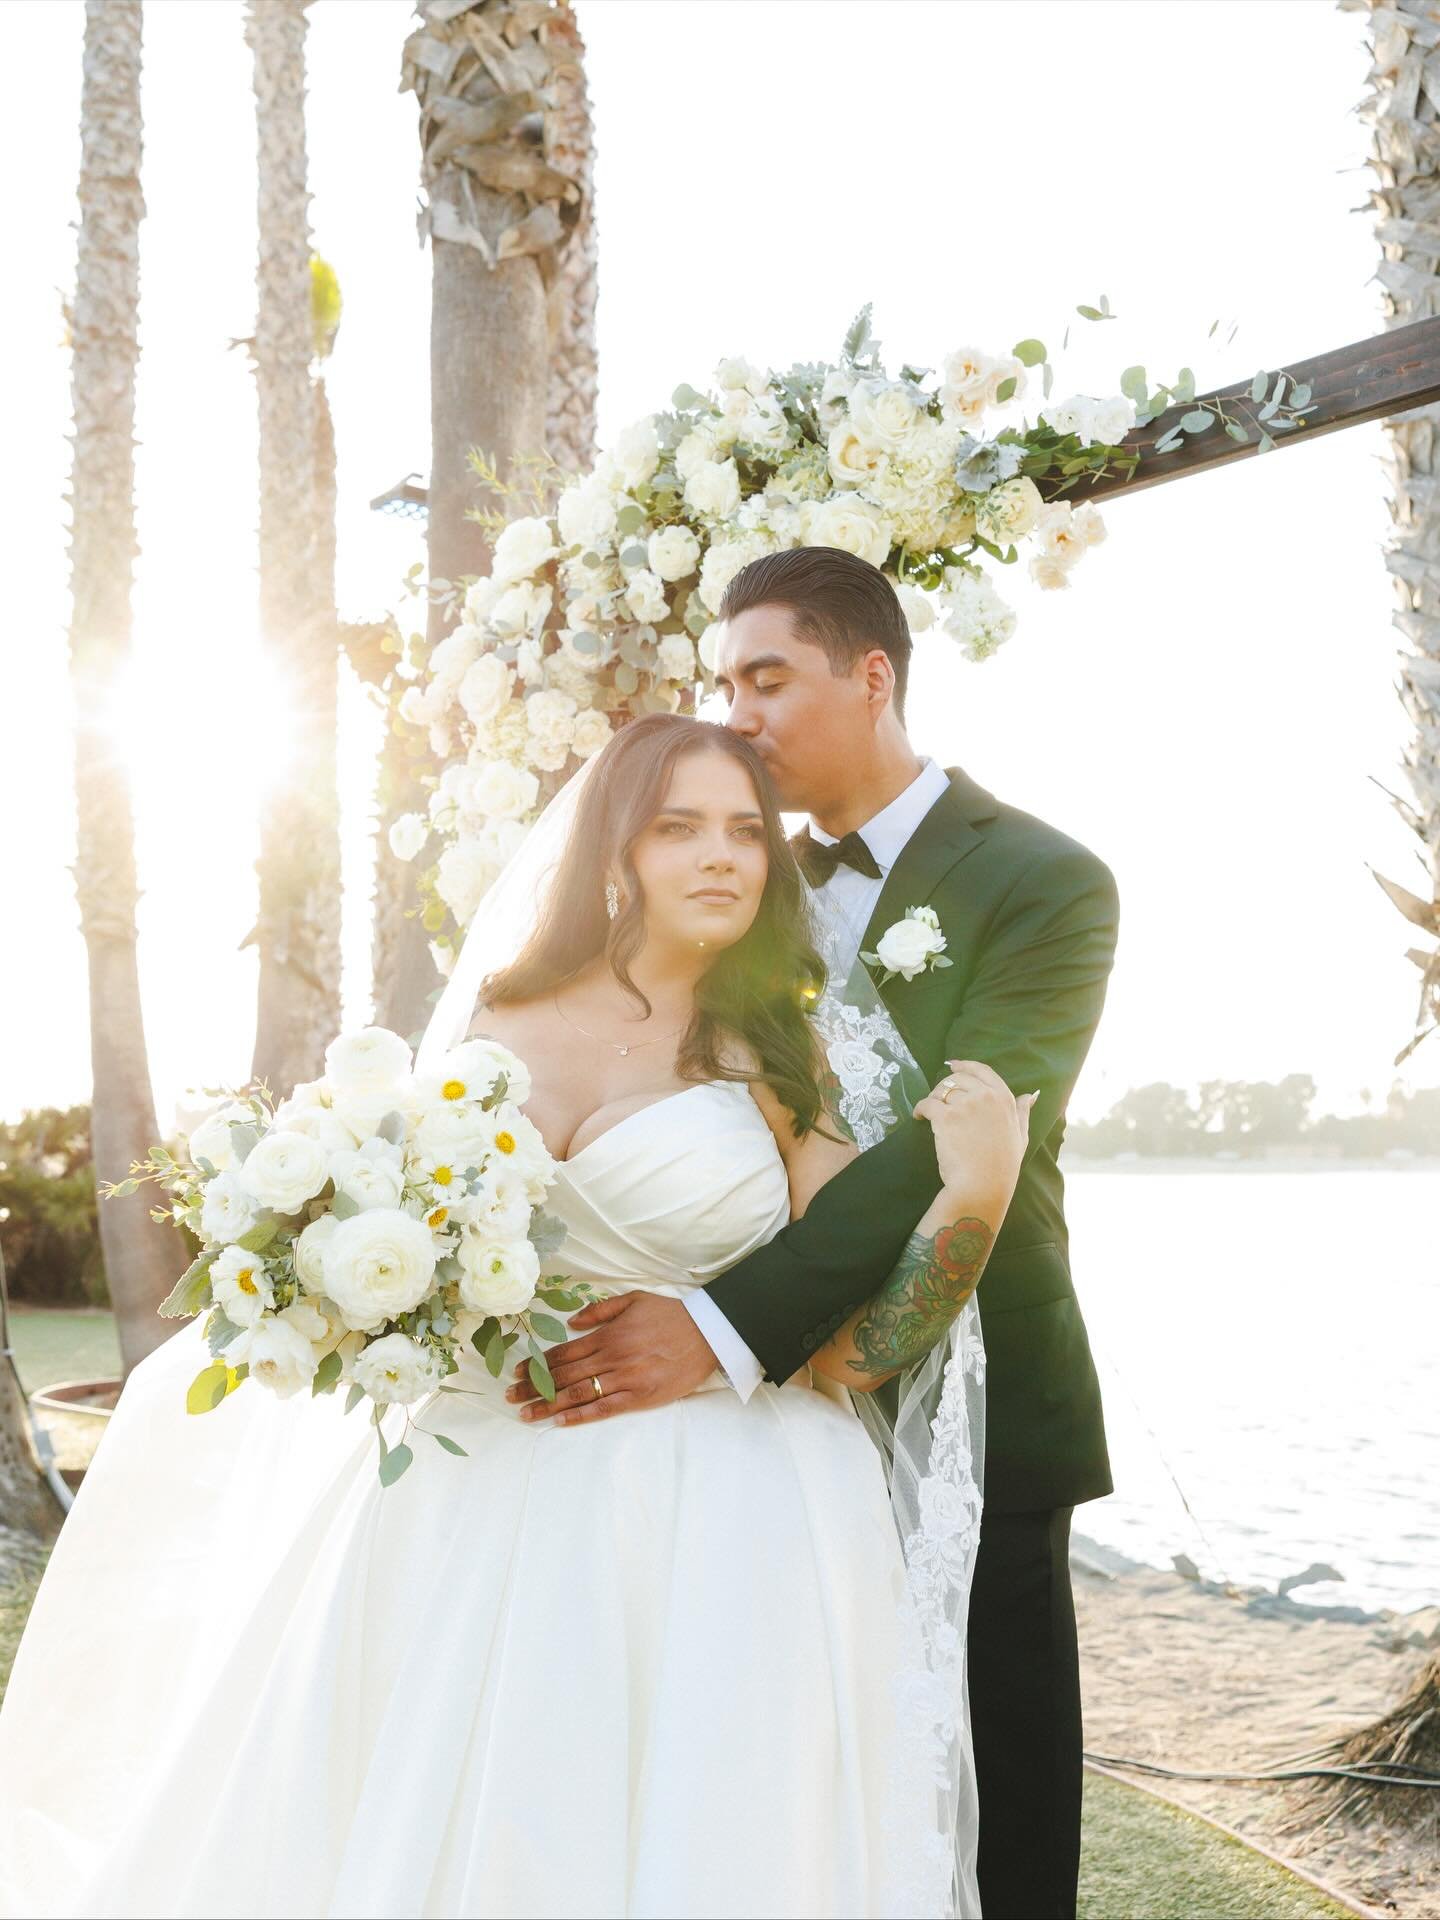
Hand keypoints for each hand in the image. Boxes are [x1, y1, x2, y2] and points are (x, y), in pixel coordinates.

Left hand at [505, 1291, 718, 1426]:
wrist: (708, 1333)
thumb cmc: (671, 1315)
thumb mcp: (635, 1300)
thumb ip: (601, 1310)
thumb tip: (571, 1322)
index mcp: (609, 1334)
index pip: (564, 1353)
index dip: (539, 1364)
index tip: (519, 1373)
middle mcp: (613, 1357)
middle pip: (564, 1375)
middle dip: (535, 1387)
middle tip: (511, 1396)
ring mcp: (627, 1379)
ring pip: (579, 1393)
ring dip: (549, 1404)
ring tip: (526, 1413)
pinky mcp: (641, 1397)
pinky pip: (605, 1408)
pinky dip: (581, 1415)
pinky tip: (560, 1420)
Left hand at [913, 1060, 1036, 1206]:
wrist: (983, 1185)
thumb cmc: (1003, 1166)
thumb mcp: (1021, 1136)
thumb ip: (1023, 1112)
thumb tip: (1031, 1095)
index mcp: (1004, 1098)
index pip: (983, 1071)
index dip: (966, 1065)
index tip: (954, 1064)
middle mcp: (985, 1096)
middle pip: (958, 1079)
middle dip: (946, 1086)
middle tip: (939, 1098)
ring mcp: (964, 1105)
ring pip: (941, 1091)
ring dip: (933, 1098)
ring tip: (930, 1111)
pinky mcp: (945, 1117)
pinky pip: (927, 1104)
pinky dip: (920, 1109)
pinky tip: (919, 1116)